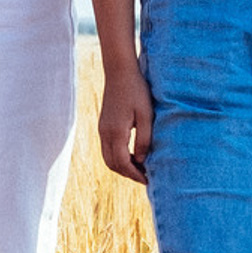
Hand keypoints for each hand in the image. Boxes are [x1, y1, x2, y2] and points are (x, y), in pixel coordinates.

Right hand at [98, 68, 154, 182]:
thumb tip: (143, 160)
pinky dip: (119, 157)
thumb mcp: (146, 115)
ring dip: (123, 167)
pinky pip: (107, 149)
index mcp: (116, 132)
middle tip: (146, 177)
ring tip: (141, 168)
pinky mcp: (103, 125)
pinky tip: (133, 155)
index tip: (149, 180)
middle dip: (128, 174)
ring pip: (108, 158)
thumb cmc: (136, 91)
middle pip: (113, 165)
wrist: (119, 72)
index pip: (123, 163)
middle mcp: (105, 133)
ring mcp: (102, 129)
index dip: (135, 175)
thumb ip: (144, 139)